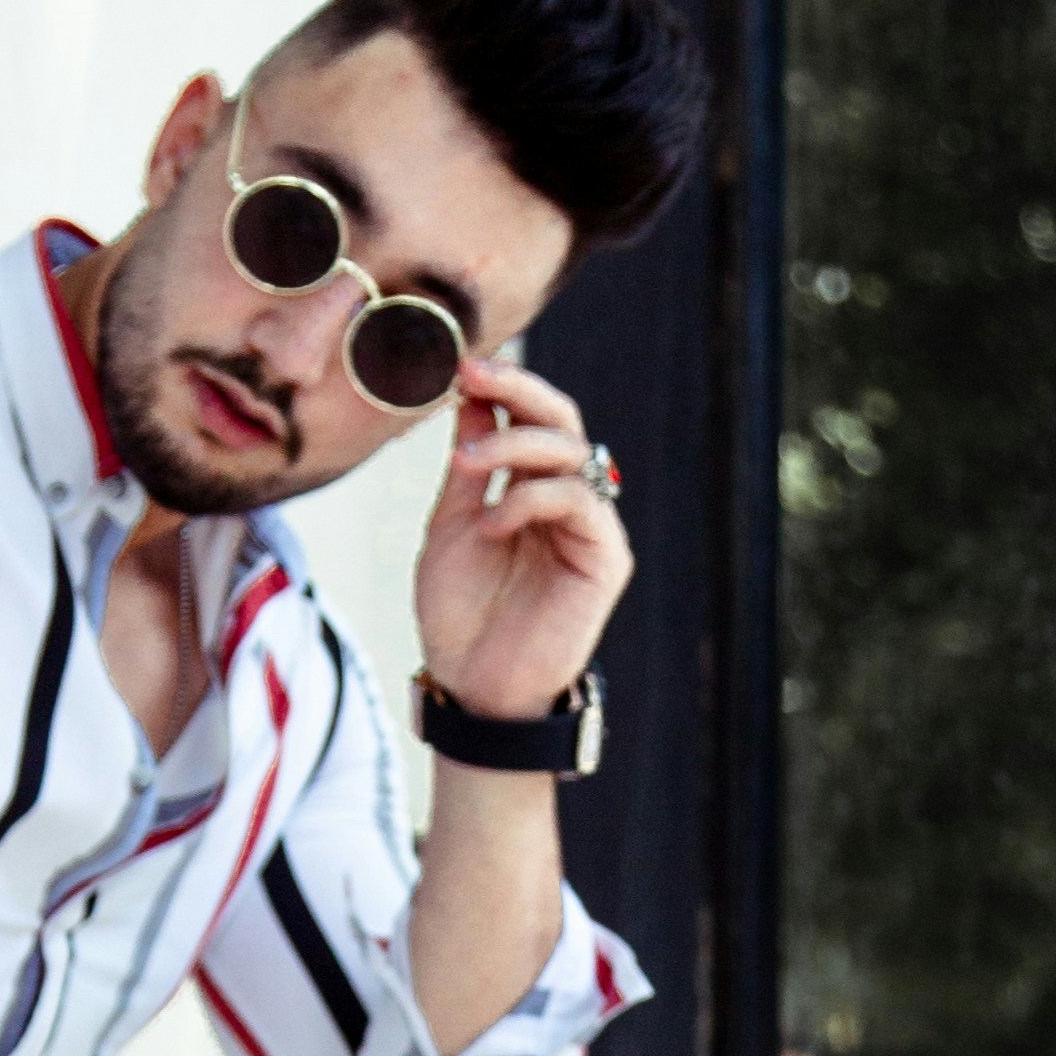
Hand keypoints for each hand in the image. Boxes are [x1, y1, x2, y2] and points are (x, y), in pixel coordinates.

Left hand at [414, 358, 631, 723]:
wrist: (473, 689)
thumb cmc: (460, 615)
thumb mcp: (451, 526)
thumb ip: (469, 466)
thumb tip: (472, 395)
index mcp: (529, 489)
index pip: (531, 419)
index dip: (504, 387)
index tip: (462, 366)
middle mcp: (566, 501)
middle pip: (561, 421)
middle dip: (519, 390)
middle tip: (474, 376)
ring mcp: (589, 527)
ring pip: (571, 453)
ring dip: (514, 446)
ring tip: (467, 467)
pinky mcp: (605, 558)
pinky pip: (581, 502)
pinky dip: (533, 499)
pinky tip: (494, 522)